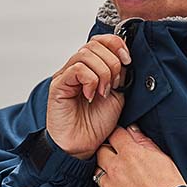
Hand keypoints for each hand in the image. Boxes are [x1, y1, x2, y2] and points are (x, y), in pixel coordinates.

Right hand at [47, 35, 132, 159]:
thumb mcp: (117, 95)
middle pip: (95, 45)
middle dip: (112, 63)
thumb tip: (125, 58)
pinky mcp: (58, 85)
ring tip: (102, 92)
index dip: (117, 44)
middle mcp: (77, 68)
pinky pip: (77, 69)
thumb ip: (120, 75)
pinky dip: (90, 81)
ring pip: (86, 54)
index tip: (127, 60)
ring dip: (102, 73)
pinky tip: (90, 95)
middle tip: (113, 85)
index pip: (101, 40)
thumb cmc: (96, 124)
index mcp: (91, 68)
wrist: (83, 146)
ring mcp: (66, 75)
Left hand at [94, 125, 186, 186]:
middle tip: (118, 159)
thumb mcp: (162, 158)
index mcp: (130, 153)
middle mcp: (115, 169)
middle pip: (100, 152)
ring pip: (97, 174)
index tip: (121, 141)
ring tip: (119, 179)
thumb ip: (144, 142)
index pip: (115, 134)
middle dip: (108, 153)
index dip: (118, 137)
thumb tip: (132, 131)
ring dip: (106, 174)